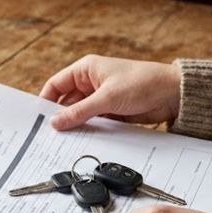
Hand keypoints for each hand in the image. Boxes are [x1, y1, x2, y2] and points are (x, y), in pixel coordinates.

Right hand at [40, 54, 181, 129]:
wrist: (173, 94)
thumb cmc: (142, 83)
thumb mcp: (107, 98)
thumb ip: (80, 112)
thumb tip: (55, 122)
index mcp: (86, 70)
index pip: (56, 85)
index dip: (46, 101)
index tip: (38, 119)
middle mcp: (91, 83)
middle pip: (67, 103)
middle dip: (60, 118)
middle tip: (49, 136)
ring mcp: (101, 99)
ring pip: (80, 115)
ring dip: (75, 126)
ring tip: (64, 142)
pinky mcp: (112, 113)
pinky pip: (94, 123)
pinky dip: (89, 131)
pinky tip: (83, 142)